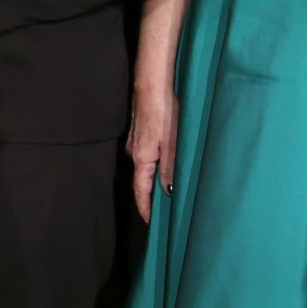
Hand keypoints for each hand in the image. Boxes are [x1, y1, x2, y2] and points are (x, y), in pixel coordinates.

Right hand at [127, 86, 178, 221]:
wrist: (152, 83)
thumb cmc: (163, 110)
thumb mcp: (173, 143)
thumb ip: (171, 169)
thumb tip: (168, 193)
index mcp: (141, 158)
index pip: (140, 191)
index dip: (146, 209)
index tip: (151, 225)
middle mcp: (134, 152)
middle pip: (140, 180)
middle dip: (150, 197)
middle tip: (163, 211)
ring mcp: (134, 140)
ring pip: (143, 167)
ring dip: (153, 179)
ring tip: (167, 191)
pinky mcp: (139, 131)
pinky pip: (145, 155)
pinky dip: (153, 165)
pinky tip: (164, 162)